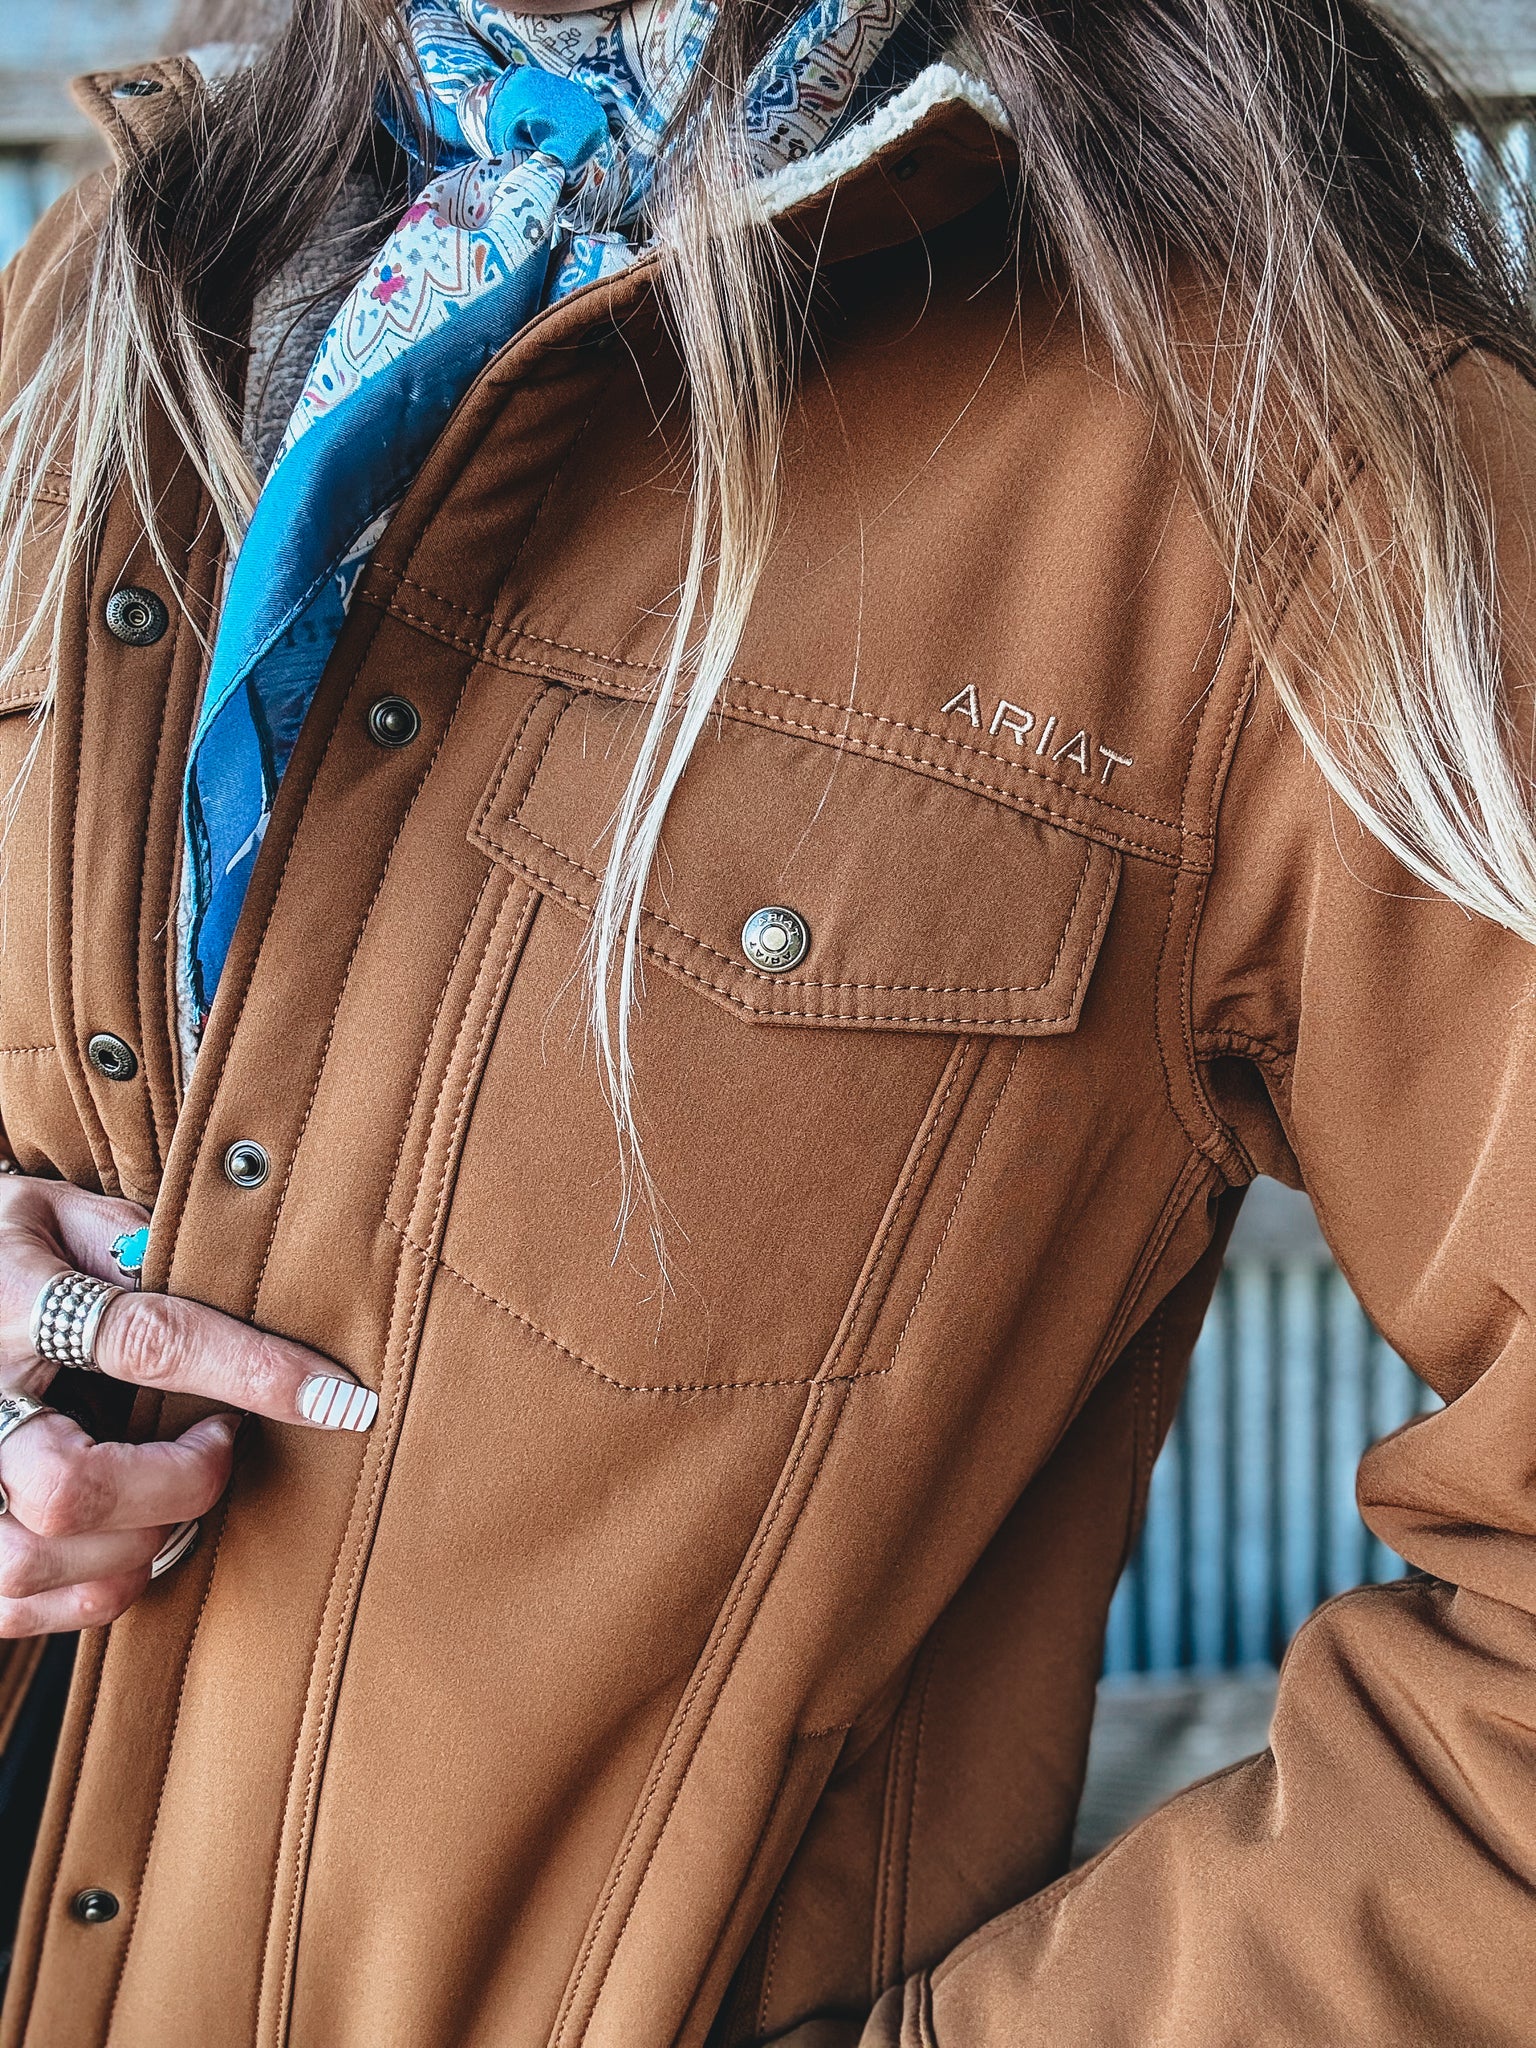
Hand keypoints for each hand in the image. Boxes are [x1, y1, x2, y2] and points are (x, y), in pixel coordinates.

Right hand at [0, 1175, 375, 1638]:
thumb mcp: (50, 1212)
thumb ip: (129, 1238)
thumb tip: (228, 1275)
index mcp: (15, 1303)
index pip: (144, 1340)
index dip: (250, 1369)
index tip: (337, 1397)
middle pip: (70, 1487)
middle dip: (179, 1483)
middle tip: (221, 1442)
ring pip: (35, 1560)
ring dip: (136, 1543)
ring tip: (174, 1494)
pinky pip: (16, 1606)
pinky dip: (95, 1589)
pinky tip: (131, 1541)